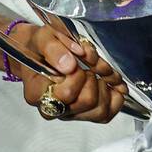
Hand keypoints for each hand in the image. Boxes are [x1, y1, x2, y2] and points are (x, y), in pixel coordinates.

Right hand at [12, 19, 127, 122]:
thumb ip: (53, 49)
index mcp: (37, 92)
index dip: (78, 74)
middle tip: (86, 64)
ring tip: (98, 70)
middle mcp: (53, 107)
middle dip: (93, 77)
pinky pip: (108, 113)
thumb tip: (68, 65)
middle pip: (87, 101)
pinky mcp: (84, 112)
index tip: (75, 60)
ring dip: (106, 85)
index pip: (66, 94)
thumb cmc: (40, 46)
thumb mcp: (42, 37)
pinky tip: (110, 81)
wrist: (41, 50)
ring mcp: (69, 112)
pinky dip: (115, 95)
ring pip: (101, 110)